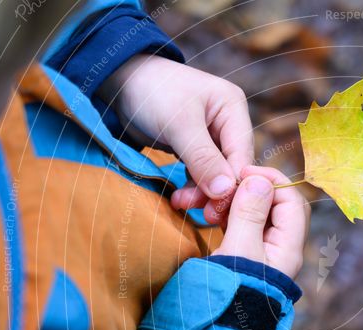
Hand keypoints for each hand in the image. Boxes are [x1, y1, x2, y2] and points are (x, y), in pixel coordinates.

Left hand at [98, 55, 252, 222]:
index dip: (234, 183)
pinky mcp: (196, 148)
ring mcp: (213, 137)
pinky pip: (202, 174)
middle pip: (232, 168)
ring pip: (217, 175)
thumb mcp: (179, 124)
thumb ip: (203, 158)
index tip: (219, 208)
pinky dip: (192, 188)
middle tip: (201, 213)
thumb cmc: (152, 92)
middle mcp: (228, 123)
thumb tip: (226, 192)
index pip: (243, 154)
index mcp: (233, 109)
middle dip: (216, 191)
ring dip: (201, 193)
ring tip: (181, 203)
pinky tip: (179, 198)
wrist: (119, 82)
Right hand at [212, 166, 309, 279]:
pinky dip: (232, 216)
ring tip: (214, 203)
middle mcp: (282, 250)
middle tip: (228, 185)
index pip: (291, 200)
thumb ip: (249, 214)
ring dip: (239, 202)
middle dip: (254, 189)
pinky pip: (246, 227)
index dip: (270, 180)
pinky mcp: (248, 258)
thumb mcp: (238, 251)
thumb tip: (260, 181)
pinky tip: (213, 216)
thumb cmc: (230, 294)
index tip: (241, 173)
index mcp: (288, 248)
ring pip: (260, 215)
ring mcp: (265, 255)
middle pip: (278, 206)